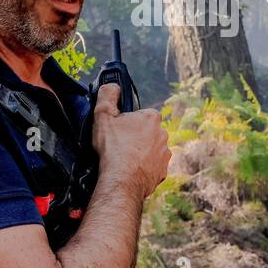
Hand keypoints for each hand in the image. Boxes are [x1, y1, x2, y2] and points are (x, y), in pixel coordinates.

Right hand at [91, 82, 170, 198]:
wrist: (121, 181)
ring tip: (123, 160)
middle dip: (134, 137)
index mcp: (151, 118)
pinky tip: (130, 170)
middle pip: (146, 132)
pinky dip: (142, 168)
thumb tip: (113, 86)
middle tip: (118, 145)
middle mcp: (163, 134)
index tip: (117, 130)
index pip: (140, 115)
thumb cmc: (113, 149)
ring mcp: (164, 154)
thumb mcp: (103, 114)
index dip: (126, 122)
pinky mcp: (162, 172)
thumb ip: (108, 95)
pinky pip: (151, 166)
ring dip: (139, 153)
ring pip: (150, 149)